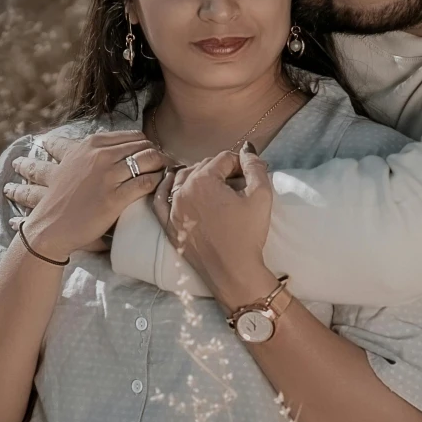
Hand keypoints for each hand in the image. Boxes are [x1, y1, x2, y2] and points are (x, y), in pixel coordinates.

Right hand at [3, 131, 164, 258]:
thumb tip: (123, 148)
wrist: (51, 225)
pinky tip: (158, 189)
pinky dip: (157, 183)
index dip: (147, 146)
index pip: (133, 136)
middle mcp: (100, 155)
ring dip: (161, 167)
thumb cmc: (64, 197)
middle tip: (164, 168)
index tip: (151, 158)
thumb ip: (97, 152)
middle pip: (144, 146)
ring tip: (164, 177)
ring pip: (149, 160)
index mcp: (92, 144)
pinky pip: (147, 182)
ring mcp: (107, 176)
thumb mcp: (75, 162)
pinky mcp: (114, 198)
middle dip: (158, 155)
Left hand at [154, 144, 277, 304]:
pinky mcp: (168, 226)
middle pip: (202, 167)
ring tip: (215, 184)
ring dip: (198, 176)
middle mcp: (182, 191)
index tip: (250, 174)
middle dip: (221, 169)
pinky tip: (174, 183)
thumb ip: (255, 166)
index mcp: (203, 180)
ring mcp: (172, 209)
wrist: (233, 272)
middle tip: (239, 181)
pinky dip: (166, 188)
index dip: (240, 163)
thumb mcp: (261, 196)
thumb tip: (248, 150)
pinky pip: (160, 200)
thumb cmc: (247, 235)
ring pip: (181, 179)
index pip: (223, 158)